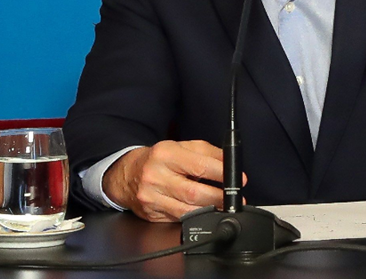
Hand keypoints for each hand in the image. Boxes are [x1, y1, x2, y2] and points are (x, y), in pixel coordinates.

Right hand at [102, 140, 243, 221]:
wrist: (127, 174)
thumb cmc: (159, 159)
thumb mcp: (182, 147)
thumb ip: (209, 153)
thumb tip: (231, 165)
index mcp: (166, 154)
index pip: (200, 166)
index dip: (222, 174)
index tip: (238, 179)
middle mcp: (155, 176)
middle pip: (194, 192)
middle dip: (218, 197)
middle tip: (233, 199)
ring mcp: (151, 198)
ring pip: (186, 210)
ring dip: (209, 210)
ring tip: (222, 207)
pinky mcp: (150, 214)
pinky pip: (177, 219)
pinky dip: (194, 217)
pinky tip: (204, 213)